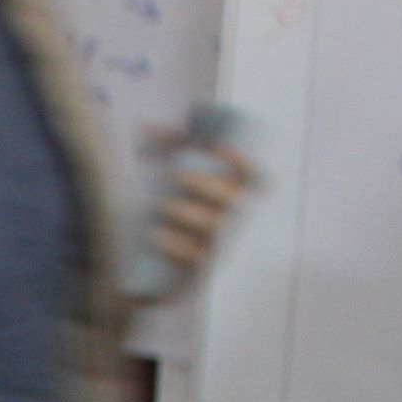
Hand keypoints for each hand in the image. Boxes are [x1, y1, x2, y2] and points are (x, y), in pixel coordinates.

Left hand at [141, 142, 252, 287]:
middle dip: (203, 185)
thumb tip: (143, 127)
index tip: (215, 147)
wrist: (152, 270)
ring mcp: (218, 250)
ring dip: (184, 212)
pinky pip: (193, 259)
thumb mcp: (174, 180)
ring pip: (212, 227)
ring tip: (159, 207)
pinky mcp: (197, 274)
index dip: (243, 162)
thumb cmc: (171, 214)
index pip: (258, 179)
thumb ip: (165, 152)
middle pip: (232, 200)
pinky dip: (172, 244)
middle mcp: (235, 225)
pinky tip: (155, 235)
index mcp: (238, 200)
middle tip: (174, 177)